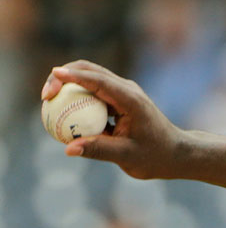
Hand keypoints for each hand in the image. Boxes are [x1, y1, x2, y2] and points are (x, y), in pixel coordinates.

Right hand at [41, 61, 184, 179]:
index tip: (53, 75)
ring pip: (90, 78)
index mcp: (131, 99)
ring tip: (49, 103)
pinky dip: (77, 97)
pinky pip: (93, 93)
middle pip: (90, 70)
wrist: (177, 154)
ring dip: (68, 85)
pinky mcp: (119, 100)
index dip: (74, 76)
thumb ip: (98, 150)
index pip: (99, 80)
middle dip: (64, 76)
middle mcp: (127, 90)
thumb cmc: (157, 156)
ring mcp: (123, 92)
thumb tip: (68, 149)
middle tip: (46, 96)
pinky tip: (63, 113)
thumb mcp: (127, 156)